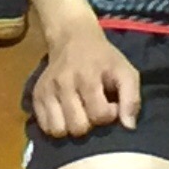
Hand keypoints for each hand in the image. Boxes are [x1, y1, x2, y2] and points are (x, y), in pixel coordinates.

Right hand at [29, 21, 142, 138]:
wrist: (73, 37)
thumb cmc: (103, 58)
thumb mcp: (125, 71)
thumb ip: (131, 99)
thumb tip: (128, 127)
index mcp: (87, 76)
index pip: (99, 115)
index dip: (110, 115)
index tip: (110, 103)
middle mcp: (63, 84)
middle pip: (77, 128)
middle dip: (90, 124)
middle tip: (93, 109)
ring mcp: (47, 91)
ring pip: (58, 131)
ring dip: (71, 127)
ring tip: (79, 113)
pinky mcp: (36, 96)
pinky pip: (45, 127)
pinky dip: (57, 126)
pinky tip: (67, 113)